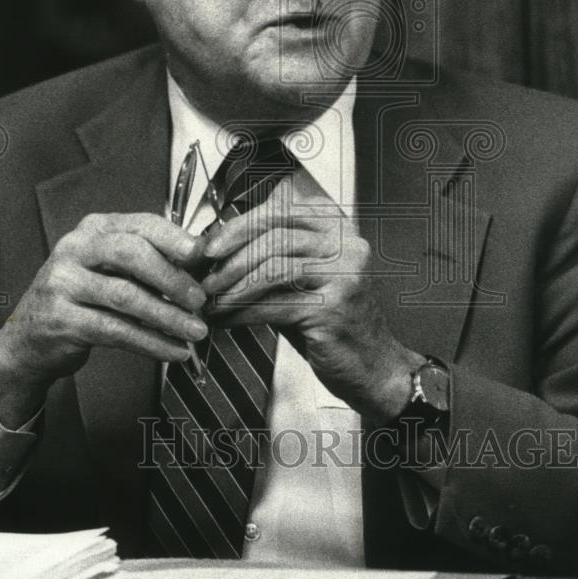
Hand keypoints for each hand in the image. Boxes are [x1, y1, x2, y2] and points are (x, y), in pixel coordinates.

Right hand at [0, 213, 207, 426]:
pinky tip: (172, 350)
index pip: (140, 225)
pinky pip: (115, 330)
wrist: (28, 337)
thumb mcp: (108, 268)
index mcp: (94, 229)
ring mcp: (64, 283)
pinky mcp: (61, 319)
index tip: (201, 254)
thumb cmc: (81, 297)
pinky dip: (150, 342)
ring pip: (126, 296)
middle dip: (172, 277)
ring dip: (167, 316)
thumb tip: (200, 264)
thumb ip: (147, 261)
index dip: (174, 239)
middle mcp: (75, 249)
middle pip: (132, 254)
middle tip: (200, 299)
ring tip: (195, 330)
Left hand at [200, 184, 422, 421]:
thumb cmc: (332, 323)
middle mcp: (346, 246)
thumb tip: (216, 249)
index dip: (240, 225)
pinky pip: (275, 305)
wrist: (373, 367)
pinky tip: (226, 319)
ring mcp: (344, 275)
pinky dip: (243, 312)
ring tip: (211, 299)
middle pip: (275, 235)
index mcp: (337, 229)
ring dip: (233, 285)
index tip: (210, 244)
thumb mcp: (302, 280)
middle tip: (204, 271)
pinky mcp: (333, 308)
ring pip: (273, 268)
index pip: (281, 211)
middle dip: (231, 253)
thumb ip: (270, 259)